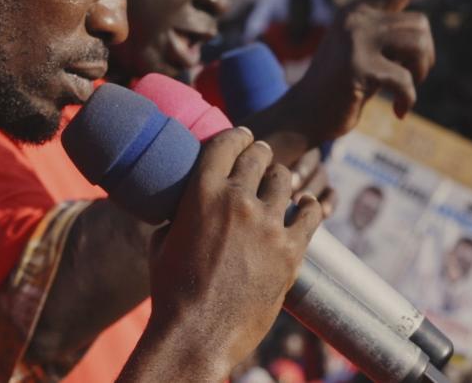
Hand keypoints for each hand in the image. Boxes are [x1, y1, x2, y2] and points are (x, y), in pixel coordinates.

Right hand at [134, 127, 322, 380]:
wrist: (198, 335)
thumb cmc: (172, 294)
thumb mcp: (161, 245)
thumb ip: (175, 219)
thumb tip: (178, 212)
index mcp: (202, 195)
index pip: (225, 145)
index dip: (237, 136)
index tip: (245, 136)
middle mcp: (237, 202)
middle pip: (258, 157)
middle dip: (260, 154)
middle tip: (262, 158)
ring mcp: (267, 225)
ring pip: (284, 180)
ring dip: (281, 179)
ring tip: (281, 184)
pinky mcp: (290, 250)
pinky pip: (310, 214)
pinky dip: (309, 206)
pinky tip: (306, 205)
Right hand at [288, 0, 457, 140]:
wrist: (303, 115)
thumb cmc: (338, 88)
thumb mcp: (362, 55)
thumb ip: (386, 39)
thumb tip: (423, 37)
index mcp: (357, 11)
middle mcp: (356, 18)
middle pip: (421, 25)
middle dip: (424, 56)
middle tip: (410, 78)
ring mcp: (356, 40)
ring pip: (419, 44)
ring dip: (420, 73)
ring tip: (404, 90)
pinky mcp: (358, 67)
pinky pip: (405, 80)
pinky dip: (408, 99)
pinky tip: (398, 111)